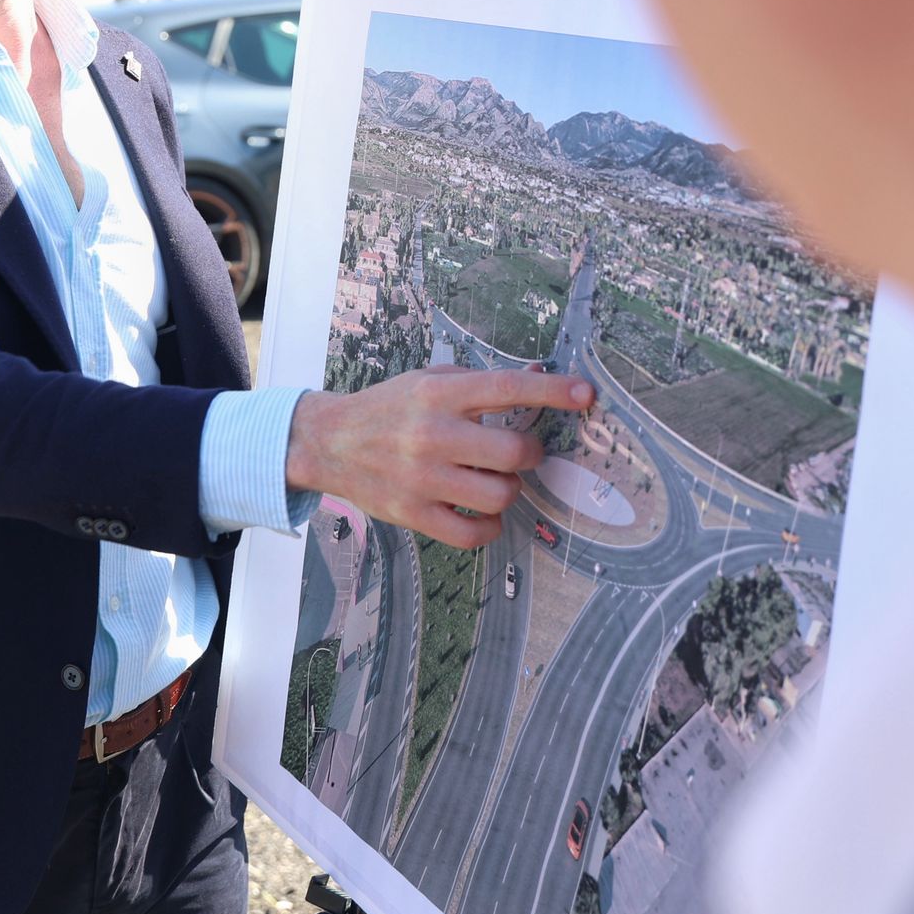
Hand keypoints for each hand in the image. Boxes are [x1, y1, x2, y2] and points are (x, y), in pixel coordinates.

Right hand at [286, 368, 593, 548]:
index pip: (507, 388)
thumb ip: (474, 383)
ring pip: (501, 494)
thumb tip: (535, 383)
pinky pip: (474, 533)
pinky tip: (483, 514)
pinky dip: (490, 526)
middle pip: (515, 451)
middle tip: (518, 453)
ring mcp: (422, 477)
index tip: (585, 395)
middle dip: (529, 454)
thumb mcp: (425, 380)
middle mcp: (431, 434)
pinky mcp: (413, 513)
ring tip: (494, 481)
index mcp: (437, 394)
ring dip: (510, 490)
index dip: (553, 391)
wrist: (327, 442)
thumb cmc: (385, 409)